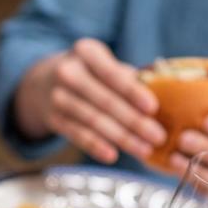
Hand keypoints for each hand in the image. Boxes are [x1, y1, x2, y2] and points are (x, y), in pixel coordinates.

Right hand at [14, 38, 165, 163]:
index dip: (133, 92)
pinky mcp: (53, 119)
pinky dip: (96, 146)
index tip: (153, 108)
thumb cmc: (89, 72)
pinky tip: (113, 156)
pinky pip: (78, 135)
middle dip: (134, 121)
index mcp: (86, 51)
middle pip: (105, 101)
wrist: (44, 81)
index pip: (112, 74)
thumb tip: (163, 92)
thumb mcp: (103, 62)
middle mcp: (68, 72)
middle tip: (158, 137)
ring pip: (94, 121)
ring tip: (144, 150)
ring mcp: (58, 97)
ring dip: (122, 138)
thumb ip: (128, 75)